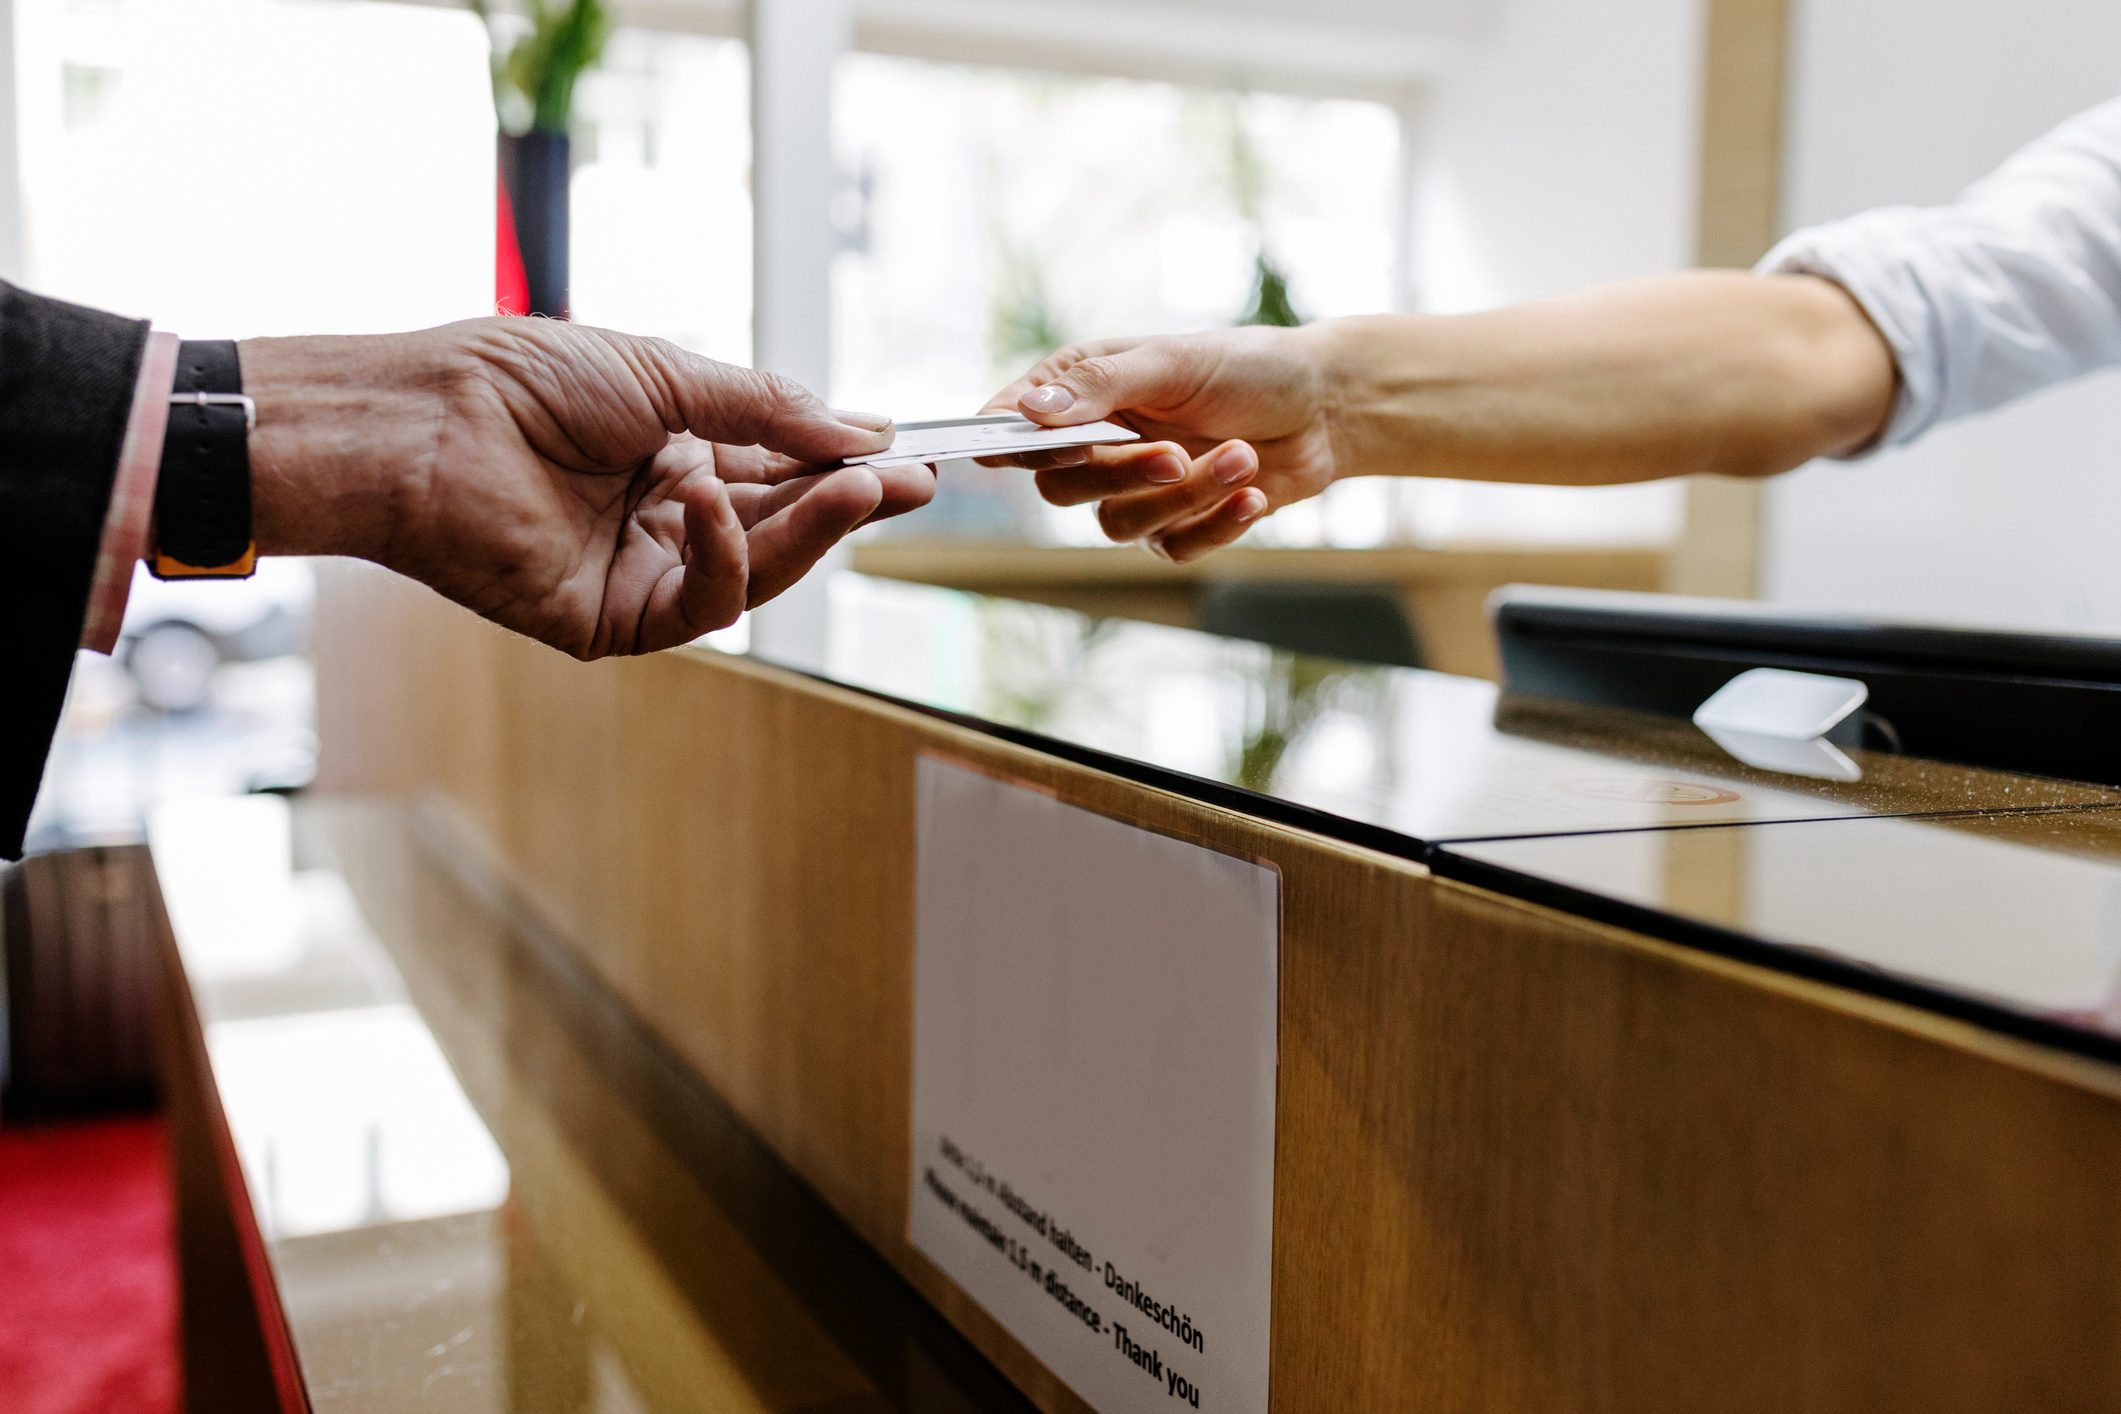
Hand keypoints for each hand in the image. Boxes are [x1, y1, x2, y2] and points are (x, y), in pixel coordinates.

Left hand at [243, 318, 931, 657]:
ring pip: (755, 570)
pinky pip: (698, 604)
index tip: (913, 454)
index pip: (784, 469)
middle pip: (782, 524)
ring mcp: (642, 572)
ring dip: (810, 532)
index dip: (847, 464)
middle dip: (848, 502)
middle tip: (911, 483)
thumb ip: (765, 409)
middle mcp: (665, 517)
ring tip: (856, 490)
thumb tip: (860, 431)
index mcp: (675, 454)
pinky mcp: (614, 620)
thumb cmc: (522, 379)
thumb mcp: (667, 374)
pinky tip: (717, 504)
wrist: (425, 421)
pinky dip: (723, 556)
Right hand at [982, 325, 1342, 560]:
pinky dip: (1216, 523)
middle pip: (1061, 488)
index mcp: (1081, 391)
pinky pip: (1172, 547)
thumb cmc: (1247, 367)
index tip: (1017, 453)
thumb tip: (1030, 413)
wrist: (1324, 408)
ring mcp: (1134, 491)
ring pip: (1118, 525)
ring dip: (1184, 496)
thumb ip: (1101, 385)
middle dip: (1121, 475)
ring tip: (1241, 457)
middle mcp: (1098, 444)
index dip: (1005, 443)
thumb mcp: (1174, 361)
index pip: (1013, 426)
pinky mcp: (1176, 528)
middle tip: (1176, 454)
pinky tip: (1253, 494)